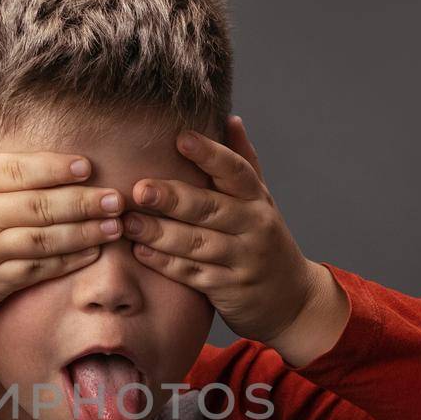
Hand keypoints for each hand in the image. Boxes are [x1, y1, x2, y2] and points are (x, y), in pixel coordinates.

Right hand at [0, 104, 126, 325]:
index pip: (17, 169)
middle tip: (116, 197)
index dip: (55, 167)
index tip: (87, 166)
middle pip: (39, 204)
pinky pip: (39, 269)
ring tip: (114, 224)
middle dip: (83, 200)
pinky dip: (68, 261)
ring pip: (45, 238)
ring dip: (85, 231)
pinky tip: (92, 252)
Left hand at [121, 115, 349, 359]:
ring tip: (128, 222)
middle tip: (139, 189)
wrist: (292, 300)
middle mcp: (254, 226)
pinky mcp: (229, 289)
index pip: (236, 170)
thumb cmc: (265, 241)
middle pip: (211, 208)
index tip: (181, 137)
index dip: (210, 154)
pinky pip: (192, 273)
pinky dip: (165, 263)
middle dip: (172, 198)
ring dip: (160, 233)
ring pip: (197, 244)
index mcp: (259, 199)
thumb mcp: (261, 202)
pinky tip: (140, 251)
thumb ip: (243, 163)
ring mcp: (243, 260)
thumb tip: (230, 119)